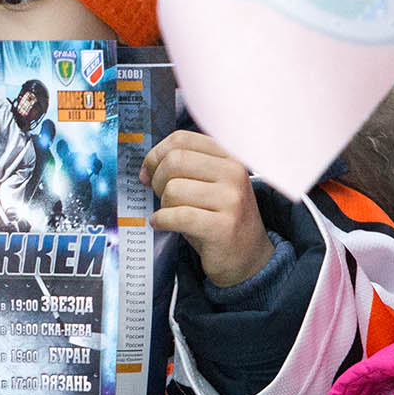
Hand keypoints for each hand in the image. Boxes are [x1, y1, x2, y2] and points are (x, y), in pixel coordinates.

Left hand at [140, 131, 273, 287]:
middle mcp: (234, 173)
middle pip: (174, 161)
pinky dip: (162, 220)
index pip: (182, 139)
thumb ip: (185, 166)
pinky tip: (162, 224)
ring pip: (173, 189)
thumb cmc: (218, 217)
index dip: (156, 154)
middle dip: (157, 180)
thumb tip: (146, 167)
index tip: (148, 172)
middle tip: (160, 196)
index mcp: (228, 157)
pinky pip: (178, 216)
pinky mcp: (223, 227)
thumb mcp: (209, 184)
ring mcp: (232, 199)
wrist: (247, 256)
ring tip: (171, 214)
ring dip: (163, 204)